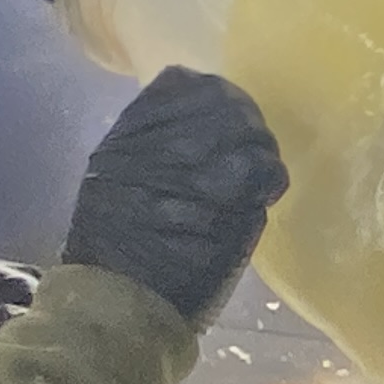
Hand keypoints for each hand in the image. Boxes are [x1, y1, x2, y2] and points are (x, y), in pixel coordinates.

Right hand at [60, 69, 287, 328]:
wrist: (122, 300)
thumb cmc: (114, 246)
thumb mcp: (113, 177)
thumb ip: (147, 141)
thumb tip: (187, 120)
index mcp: (134, 132)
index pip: (186, 83)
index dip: (211, 96)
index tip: (220, 113)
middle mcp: (170, 141)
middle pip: (226, 103)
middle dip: (243, 120)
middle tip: (249, 143)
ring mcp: (206, 169)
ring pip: (253, 134)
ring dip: (260, 151)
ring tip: (254, 176)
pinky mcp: (238, 203)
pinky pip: (269, 172)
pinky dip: (270, 181)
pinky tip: (261, 197)